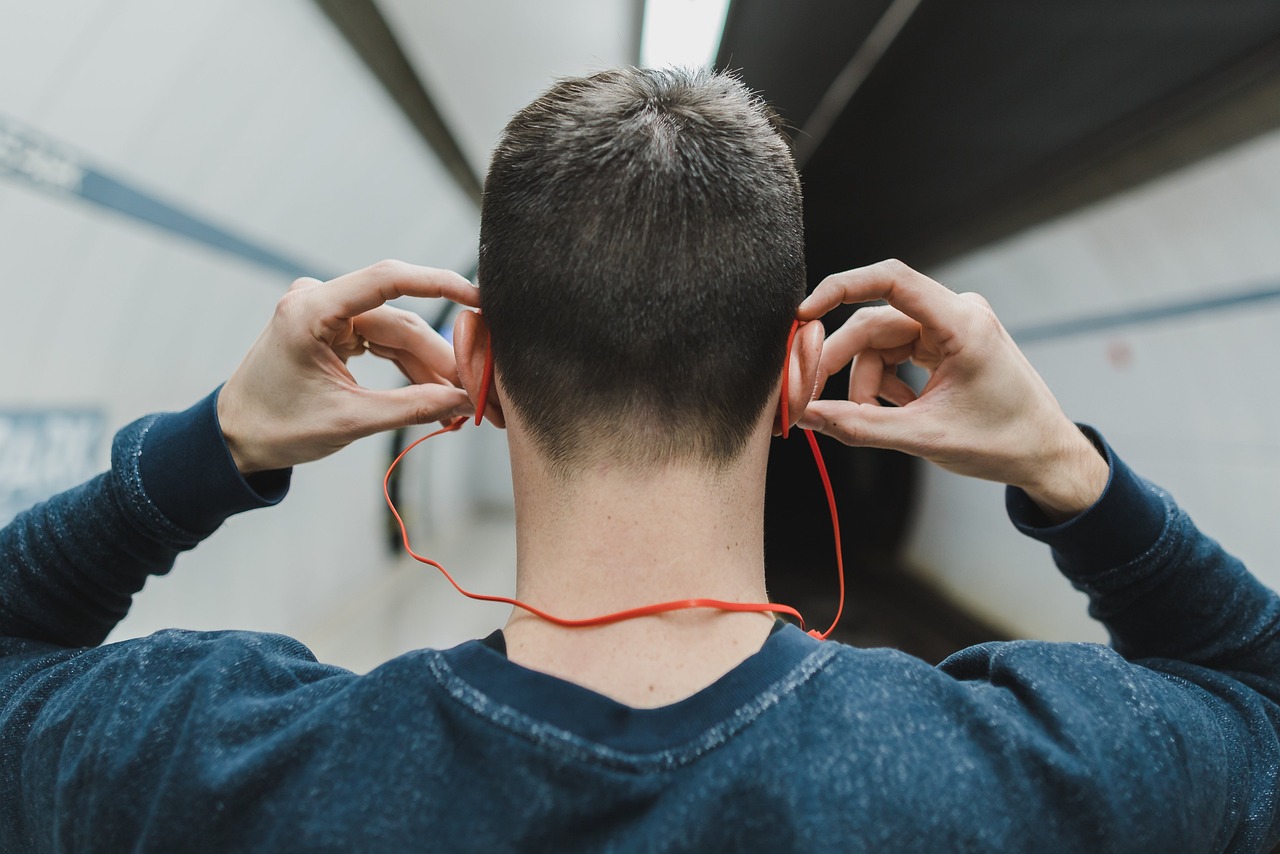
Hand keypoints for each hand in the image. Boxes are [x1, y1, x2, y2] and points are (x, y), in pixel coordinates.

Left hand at [217, 260, 479, 474]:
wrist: (235, 437)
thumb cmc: (277, 428)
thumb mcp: (349, 421)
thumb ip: (411, 407)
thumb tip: (463, 401)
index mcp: (311, 310)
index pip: (388, 279)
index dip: (439, 284)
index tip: (479, 299)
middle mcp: (319, 300)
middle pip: (400, 320)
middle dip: (442, 356)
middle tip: (479, 388)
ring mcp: (326, 311)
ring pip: (397, 333)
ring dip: (430, 365)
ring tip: (462, 399)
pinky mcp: (333, 328)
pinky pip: (383, 341)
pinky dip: (410, 365)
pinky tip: (437, 391)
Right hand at [796, 260, 1107, 521]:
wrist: (1046, 455)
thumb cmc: (1002, 443)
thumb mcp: (924, 437)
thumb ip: (859, 425)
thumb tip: (806, 415)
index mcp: (962, 324)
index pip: (891, 280)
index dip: (840, 289)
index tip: (803, 316)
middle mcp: (957, 314)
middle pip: (873, 324)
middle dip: (839, 362)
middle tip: (808, 397)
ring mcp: (952, 327)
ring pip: (879, 344)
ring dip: (864, 383)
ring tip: (871, 420)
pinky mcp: (946, 343)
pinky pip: (895, 353)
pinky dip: (884, 383)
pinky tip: (897, 410)